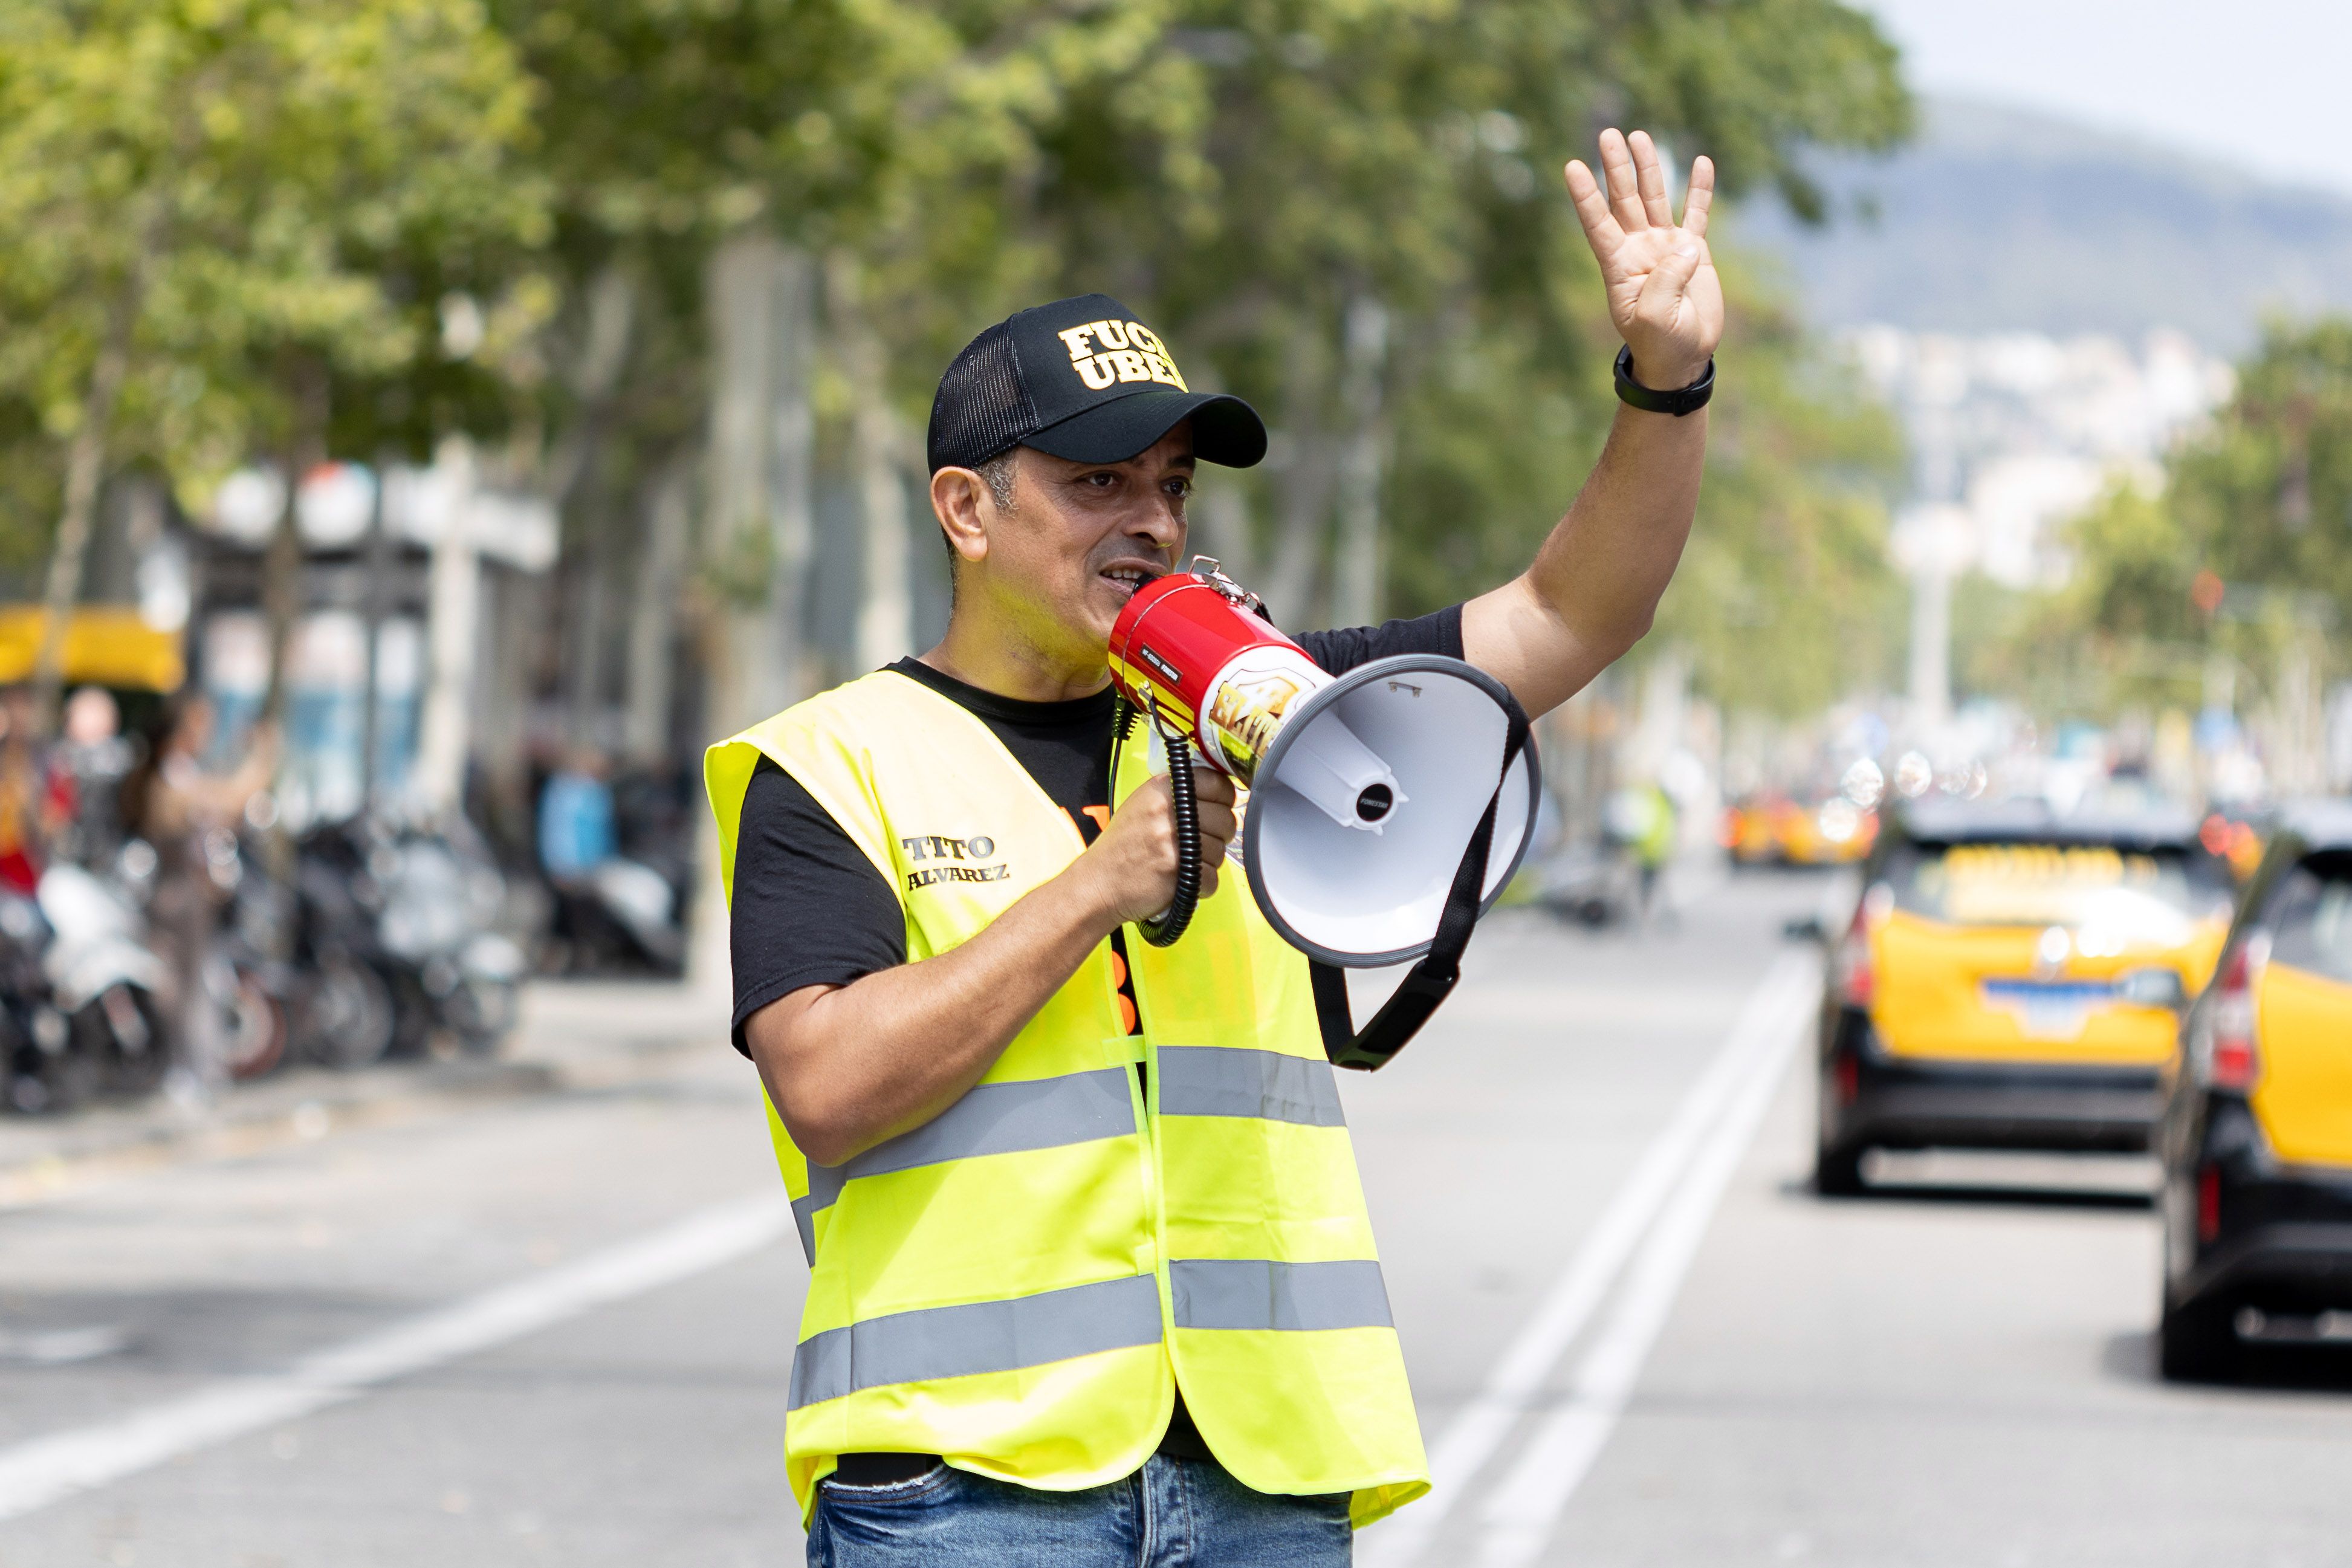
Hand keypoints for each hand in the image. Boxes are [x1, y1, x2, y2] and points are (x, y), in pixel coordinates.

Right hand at [1082, 766, 1237, 927]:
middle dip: (1219, 836)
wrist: (1098, 884)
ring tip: (1182, 864)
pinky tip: (1182, 881)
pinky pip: (1213, 878)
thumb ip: (1179, 794)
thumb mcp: (1143, 805)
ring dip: (1208, 863)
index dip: (1224, 800)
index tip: (1218, 810)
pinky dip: (1202, 886)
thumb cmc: (1122, 848)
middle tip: (1199, 844)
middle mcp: (1167, 810)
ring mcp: (1172, 841)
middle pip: (1226, 819)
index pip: (1218, 784)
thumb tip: (1221, 791)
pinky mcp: (1177, 870)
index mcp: (1162, 789)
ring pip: (1221, 851)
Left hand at [1564, 129, 1722, 392]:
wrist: (1683, 356)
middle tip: (1607, 134)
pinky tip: (1701, 162)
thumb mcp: (1654, 317)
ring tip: (1638, 136)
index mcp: (1619, 265)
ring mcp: (1665, 246)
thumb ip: (1666, 281)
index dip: (1586, 196)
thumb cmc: (1660, 342)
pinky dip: (1699, 189)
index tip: (1572, 166)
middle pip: (1624, 200)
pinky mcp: (1692, 251)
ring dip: (1648, 167)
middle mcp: (1638, 249)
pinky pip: (1696, 213)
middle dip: (1616, 167)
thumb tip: (1686, 245)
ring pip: (1654, 197)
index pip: (1598, 224)